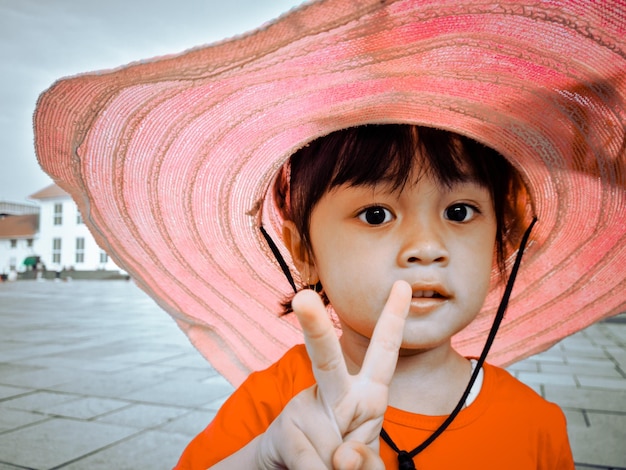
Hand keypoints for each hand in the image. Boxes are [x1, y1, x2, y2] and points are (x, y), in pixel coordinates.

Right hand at [256, 280, 411, 468]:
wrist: (290, 466)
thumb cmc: (338, 455)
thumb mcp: (367, 460)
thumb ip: (367, 462)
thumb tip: (342, 458)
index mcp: (367, 393)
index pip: (383, 352)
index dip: (393, 319)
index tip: (402, 285)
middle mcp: (336, 393)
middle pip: (326, 359)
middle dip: (315, 327)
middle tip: (303, 298)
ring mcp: (305, 410)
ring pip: (322, 434)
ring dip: (334, 464)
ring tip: (333, 465)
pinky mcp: (286, 434)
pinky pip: (311, 464)